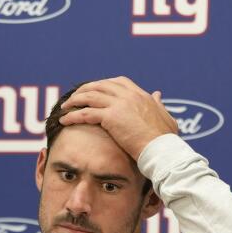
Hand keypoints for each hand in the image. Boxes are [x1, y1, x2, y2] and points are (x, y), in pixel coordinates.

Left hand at [59, 77, 178, 159]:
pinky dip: (72, 115)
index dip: (103, 85)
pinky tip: (64, 120)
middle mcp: (129, 95)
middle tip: (75, 98)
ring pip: (90, 95)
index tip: (94, 91)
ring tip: (65, 107)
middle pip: (100, 85)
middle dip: (85, 90)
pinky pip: (86, 112)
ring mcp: (119, 104)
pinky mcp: (111, 117)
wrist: (162, 150)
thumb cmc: (166, 140)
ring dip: (75, 100)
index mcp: (141, 95)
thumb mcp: (166, 117)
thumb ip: (159, 104)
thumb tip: (158, 94)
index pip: (118, 82)